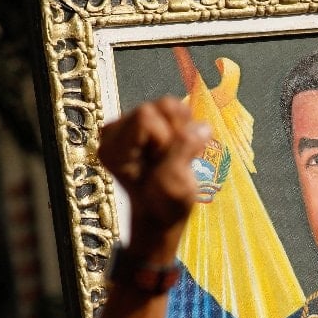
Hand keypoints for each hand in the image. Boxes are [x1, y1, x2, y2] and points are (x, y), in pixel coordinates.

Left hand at [97, 96, 209, 263]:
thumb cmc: (164, 205)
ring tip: (175, 153)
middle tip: (172, 158)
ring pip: (166, 106)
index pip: (146, 117)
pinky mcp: (142, 124)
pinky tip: (176, 147)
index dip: (165, 137)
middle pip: (156, 108)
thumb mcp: (175, 185)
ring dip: (180, 129)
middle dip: (174, 132)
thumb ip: (183, 152)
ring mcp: (127, 126)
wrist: (160, 212)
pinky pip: (171, 110)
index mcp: (114, 148)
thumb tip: (203, 126)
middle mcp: (114, 133)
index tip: (165, 160)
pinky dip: (182, 126)